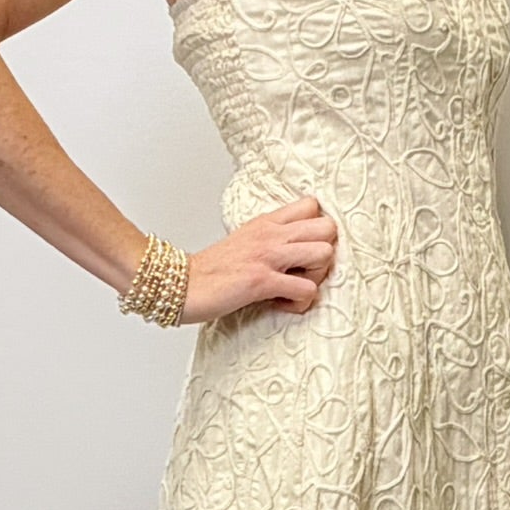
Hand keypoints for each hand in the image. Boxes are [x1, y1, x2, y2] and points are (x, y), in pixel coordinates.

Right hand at [178, 195, 337, 323]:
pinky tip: (281, 303)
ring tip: (295, 286)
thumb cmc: (212, 269)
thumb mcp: (245, 240)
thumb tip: (297, 247)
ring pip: (324, 254)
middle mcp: (271, 234)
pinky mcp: (262, 281)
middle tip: (306, 270)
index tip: (306, 248)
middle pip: (328, 227)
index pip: (312, 206)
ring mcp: (267, 256)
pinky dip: (300, 303)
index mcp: (267, 222)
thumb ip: (271, 237)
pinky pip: (306, 290)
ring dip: (317, 277)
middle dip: (325, 252)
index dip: (318, 229)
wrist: (182, 284)